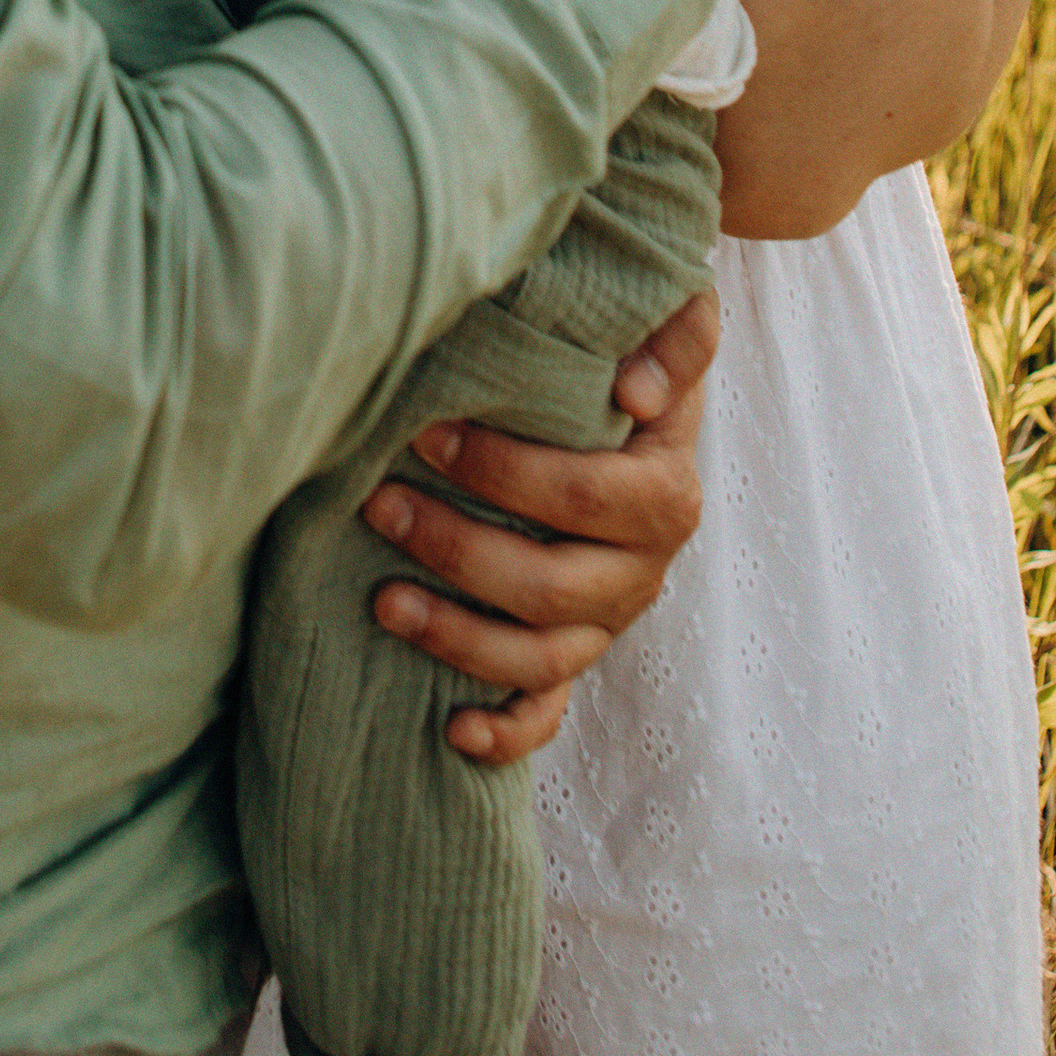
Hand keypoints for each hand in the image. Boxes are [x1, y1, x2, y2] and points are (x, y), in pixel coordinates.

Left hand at [364, 290, 717, 758]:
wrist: (636, 398)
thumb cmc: (625, 356)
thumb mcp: (671, 323)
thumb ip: (677, 335)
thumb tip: (635, 391)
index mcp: (663, 493)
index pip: (581, 496)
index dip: (500, 472)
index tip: (424, 432)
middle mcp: (643, 569)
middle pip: (551, 587)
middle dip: (456, 549)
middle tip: (378, 502)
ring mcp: (609, 620)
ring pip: (542, 659)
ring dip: (458, 637)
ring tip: (382, 601)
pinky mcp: (579, 650)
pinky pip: (549, 713)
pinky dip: (504, 732)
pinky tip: (451, 730)